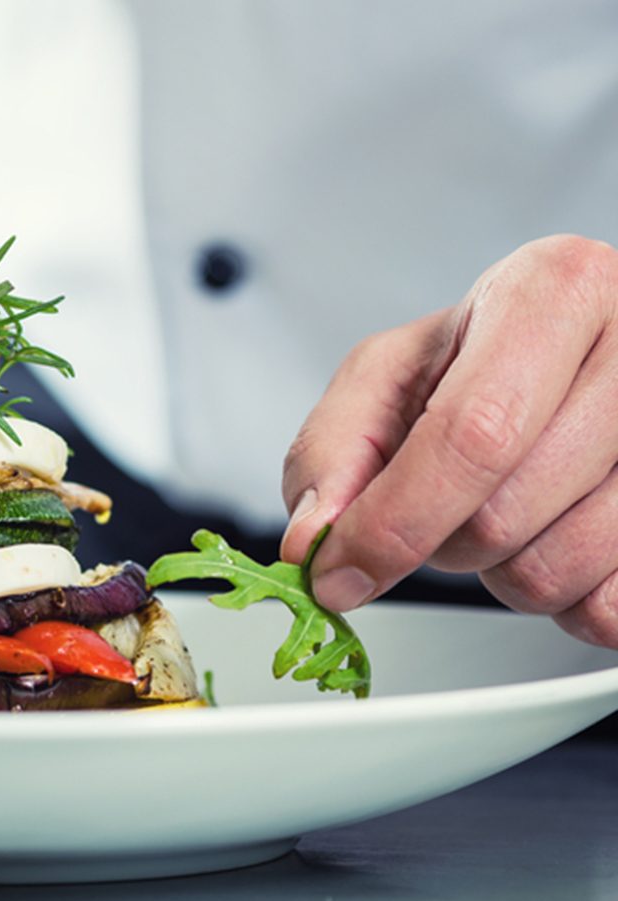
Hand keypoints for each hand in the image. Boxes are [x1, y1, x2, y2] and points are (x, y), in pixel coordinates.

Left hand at [280, 234, 617, 646]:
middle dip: (444, 544)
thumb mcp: (388, 376)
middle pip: (506, 515)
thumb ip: (333, 450)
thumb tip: (312, 539)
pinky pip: (612, 610)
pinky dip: (564, 602)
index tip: (337, 572)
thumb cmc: (482, 362)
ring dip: (502, 574)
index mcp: (554, 290)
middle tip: (442, 511)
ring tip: (505, 516)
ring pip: (560, 571)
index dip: (392, 521)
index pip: (471, 433)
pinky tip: (556, 542)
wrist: (573, 361)